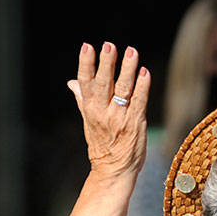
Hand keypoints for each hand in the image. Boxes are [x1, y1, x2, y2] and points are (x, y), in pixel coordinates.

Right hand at [67, 41, 149, 179]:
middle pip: (104, 83)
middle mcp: (103, 112)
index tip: (86, 46)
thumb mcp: (88, 121)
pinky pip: (140, 101)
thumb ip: (82, 99)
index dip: (86, 64)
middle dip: (107, 63)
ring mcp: (120, 118)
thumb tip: (71, 83)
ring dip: (128, 69)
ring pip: (124, 89)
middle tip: (109, 45)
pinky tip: (145, 72)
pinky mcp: (136, 123)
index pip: (86, 82)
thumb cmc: (102, 144)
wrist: (113, 170)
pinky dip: (143, 86)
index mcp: (90, 109)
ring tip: (131, 51)